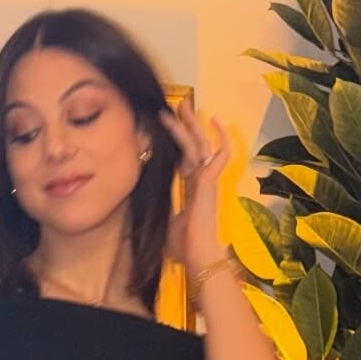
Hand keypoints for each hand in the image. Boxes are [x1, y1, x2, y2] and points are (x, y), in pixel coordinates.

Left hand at [158, 96, 229, 274]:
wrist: (197, 254)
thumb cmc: (184, 247)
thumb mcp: (165, 225)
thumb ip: (159, 214)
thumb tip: (139, 221)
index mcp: (192, 191)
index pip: (185, 160)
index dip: (178, 144)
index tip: (169, 130)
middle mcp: (201, 182)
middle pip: (194, 146)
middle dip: (187, 126)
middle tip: (179, 106)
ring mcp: (207, 180)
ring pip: (200, 145)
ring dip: (192, 125)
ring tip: (184, 106)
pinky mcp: (211, 181)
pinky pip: (220, 154)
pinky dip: (221, 137)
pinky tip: (215, 121)